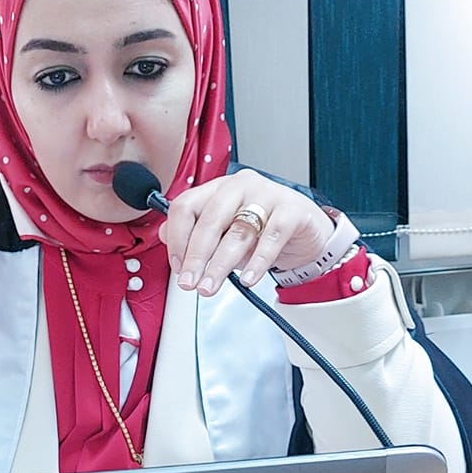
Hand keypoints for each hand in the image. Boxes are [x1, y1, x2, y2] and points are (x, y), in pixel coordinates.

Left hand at [161, 170, 334, 295]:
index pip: (186, 206)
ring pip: (238, 231)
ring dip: (220, 264)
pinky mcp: (292, 210)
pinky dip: (258, 262)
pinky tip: (249, 278)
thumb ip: (196, 234)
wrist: (307, 231)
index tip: (177, 266)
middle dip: (196, 256)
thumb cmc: (263, 230)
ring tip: (210, 287)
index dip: (177, 238)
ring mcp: (268, 194)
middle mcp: (240, 186)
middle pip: (210, 220)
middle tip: (190, 282)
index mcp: (218, 188)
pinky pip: (271, 237)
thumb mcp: (225, 233)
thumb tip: (164, 237)